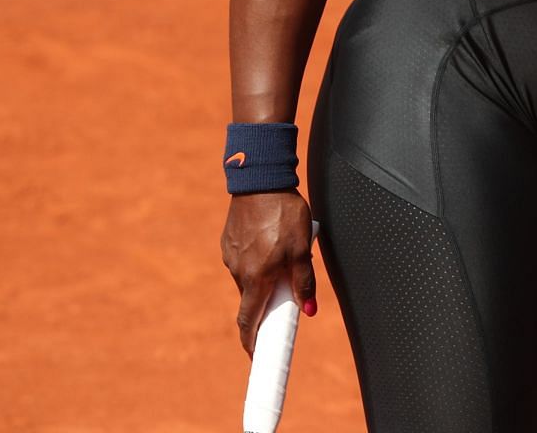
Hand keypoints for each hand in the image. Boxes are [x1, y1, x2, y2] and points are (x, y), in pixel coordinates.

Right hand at [221, 191, 316, 355]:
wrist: (261, 180)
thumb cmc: (285, 214)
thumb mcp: (302, 248)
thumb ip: (304, 281)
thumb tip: (308, 311)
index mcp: (257, 277)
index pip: (249, 321)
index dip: (252, 342)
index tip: (256, 356)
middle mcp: (239, 271)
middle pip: (252, 299)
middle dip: (266, 303)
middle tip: (283, 298)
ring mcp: (230, 256)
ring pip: (248, 278)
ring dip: (263, 278)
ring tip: (283, 256)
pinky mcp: (228, 242)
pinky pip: (243, 261)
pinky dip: (256, 261)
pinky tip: (270, 242)